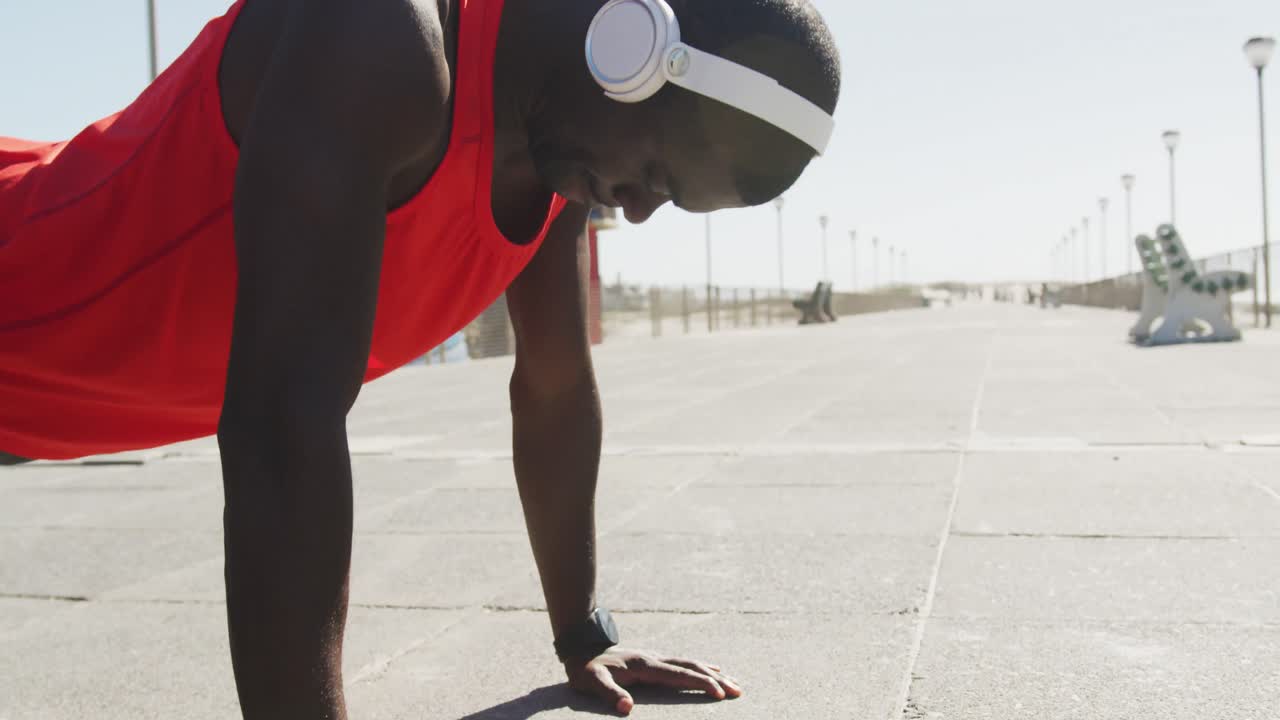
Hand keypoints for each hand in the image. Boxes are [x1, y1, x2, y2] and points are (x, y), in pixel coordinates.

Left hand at [564, 647, 742, 715]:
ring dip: (712, 673)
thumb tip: (627, 707)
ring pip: (689, 663)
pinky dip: (699, 667)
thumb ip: (609, 694)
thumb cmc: (585, 669)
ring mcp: (654, 657)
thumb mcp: (591, 683)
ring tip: (732, 681)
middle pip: (691, 667)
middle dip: (716, 679)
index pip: (678, 675)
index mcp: (644, 665)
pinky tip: (708, 669)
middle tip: (739, 690)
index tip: (720, 693)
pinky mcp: (652, 660)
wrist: (579, 646)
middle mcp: (654, 659)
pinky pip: (682, 662)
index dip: (700, 684)